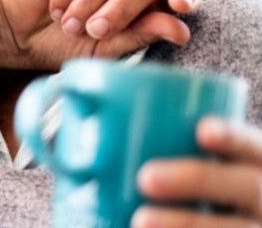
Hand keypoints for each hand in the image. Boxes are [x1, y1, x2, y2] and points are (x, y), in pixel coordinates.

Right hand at [0, 0, 195, 70]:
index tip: (181, 6)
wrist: (16, 32)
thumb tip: (182, 30)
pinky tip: (55, 5)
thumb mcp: (104, 49)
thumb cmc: (61, 43)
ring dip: (89, 1)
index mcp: (143, 3)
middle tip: (95, 31)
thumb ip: (140, 35)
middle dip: (124, 7)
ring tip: (68, 24)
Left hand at [134, 118, 261, 226]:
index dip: (234, 138)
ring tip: (139, 220)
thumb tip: (86, 114)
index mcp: (256, 168)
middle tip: (146, 177)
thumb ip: (166, 146)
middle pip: (247, 187)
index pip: (255, 148)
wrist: (225, 222)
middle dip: (197, 179)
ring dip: (187, 224)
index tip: (202, 129)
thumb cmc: (201, 190)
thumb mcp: (200, 166)